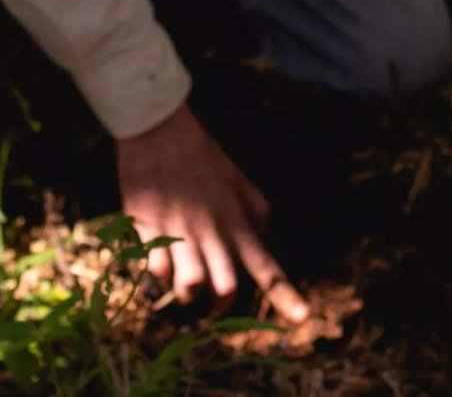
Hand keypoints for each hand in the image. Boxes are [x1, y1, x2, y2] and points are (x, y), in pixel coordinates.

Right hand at [115, 103, 308, 322]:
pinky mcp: (149, 232)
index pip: (267, 266)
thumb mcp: (239, 181)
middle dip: (219, 306)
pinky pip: (154, 272)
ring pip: (189, 288)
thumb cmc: (201, 156)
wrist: (161, 131)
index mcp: (238, 222)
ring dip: (186, 294)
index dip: (286, 296)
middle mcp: (213, 233)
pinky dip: (156, 274)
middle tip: (212, 303)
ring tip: (182, 281)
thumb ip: (256, 212)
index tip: (303, 319)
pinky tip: (156, 258)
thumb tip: (267, 239)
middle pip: (226, 290)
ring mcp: (181, 234)